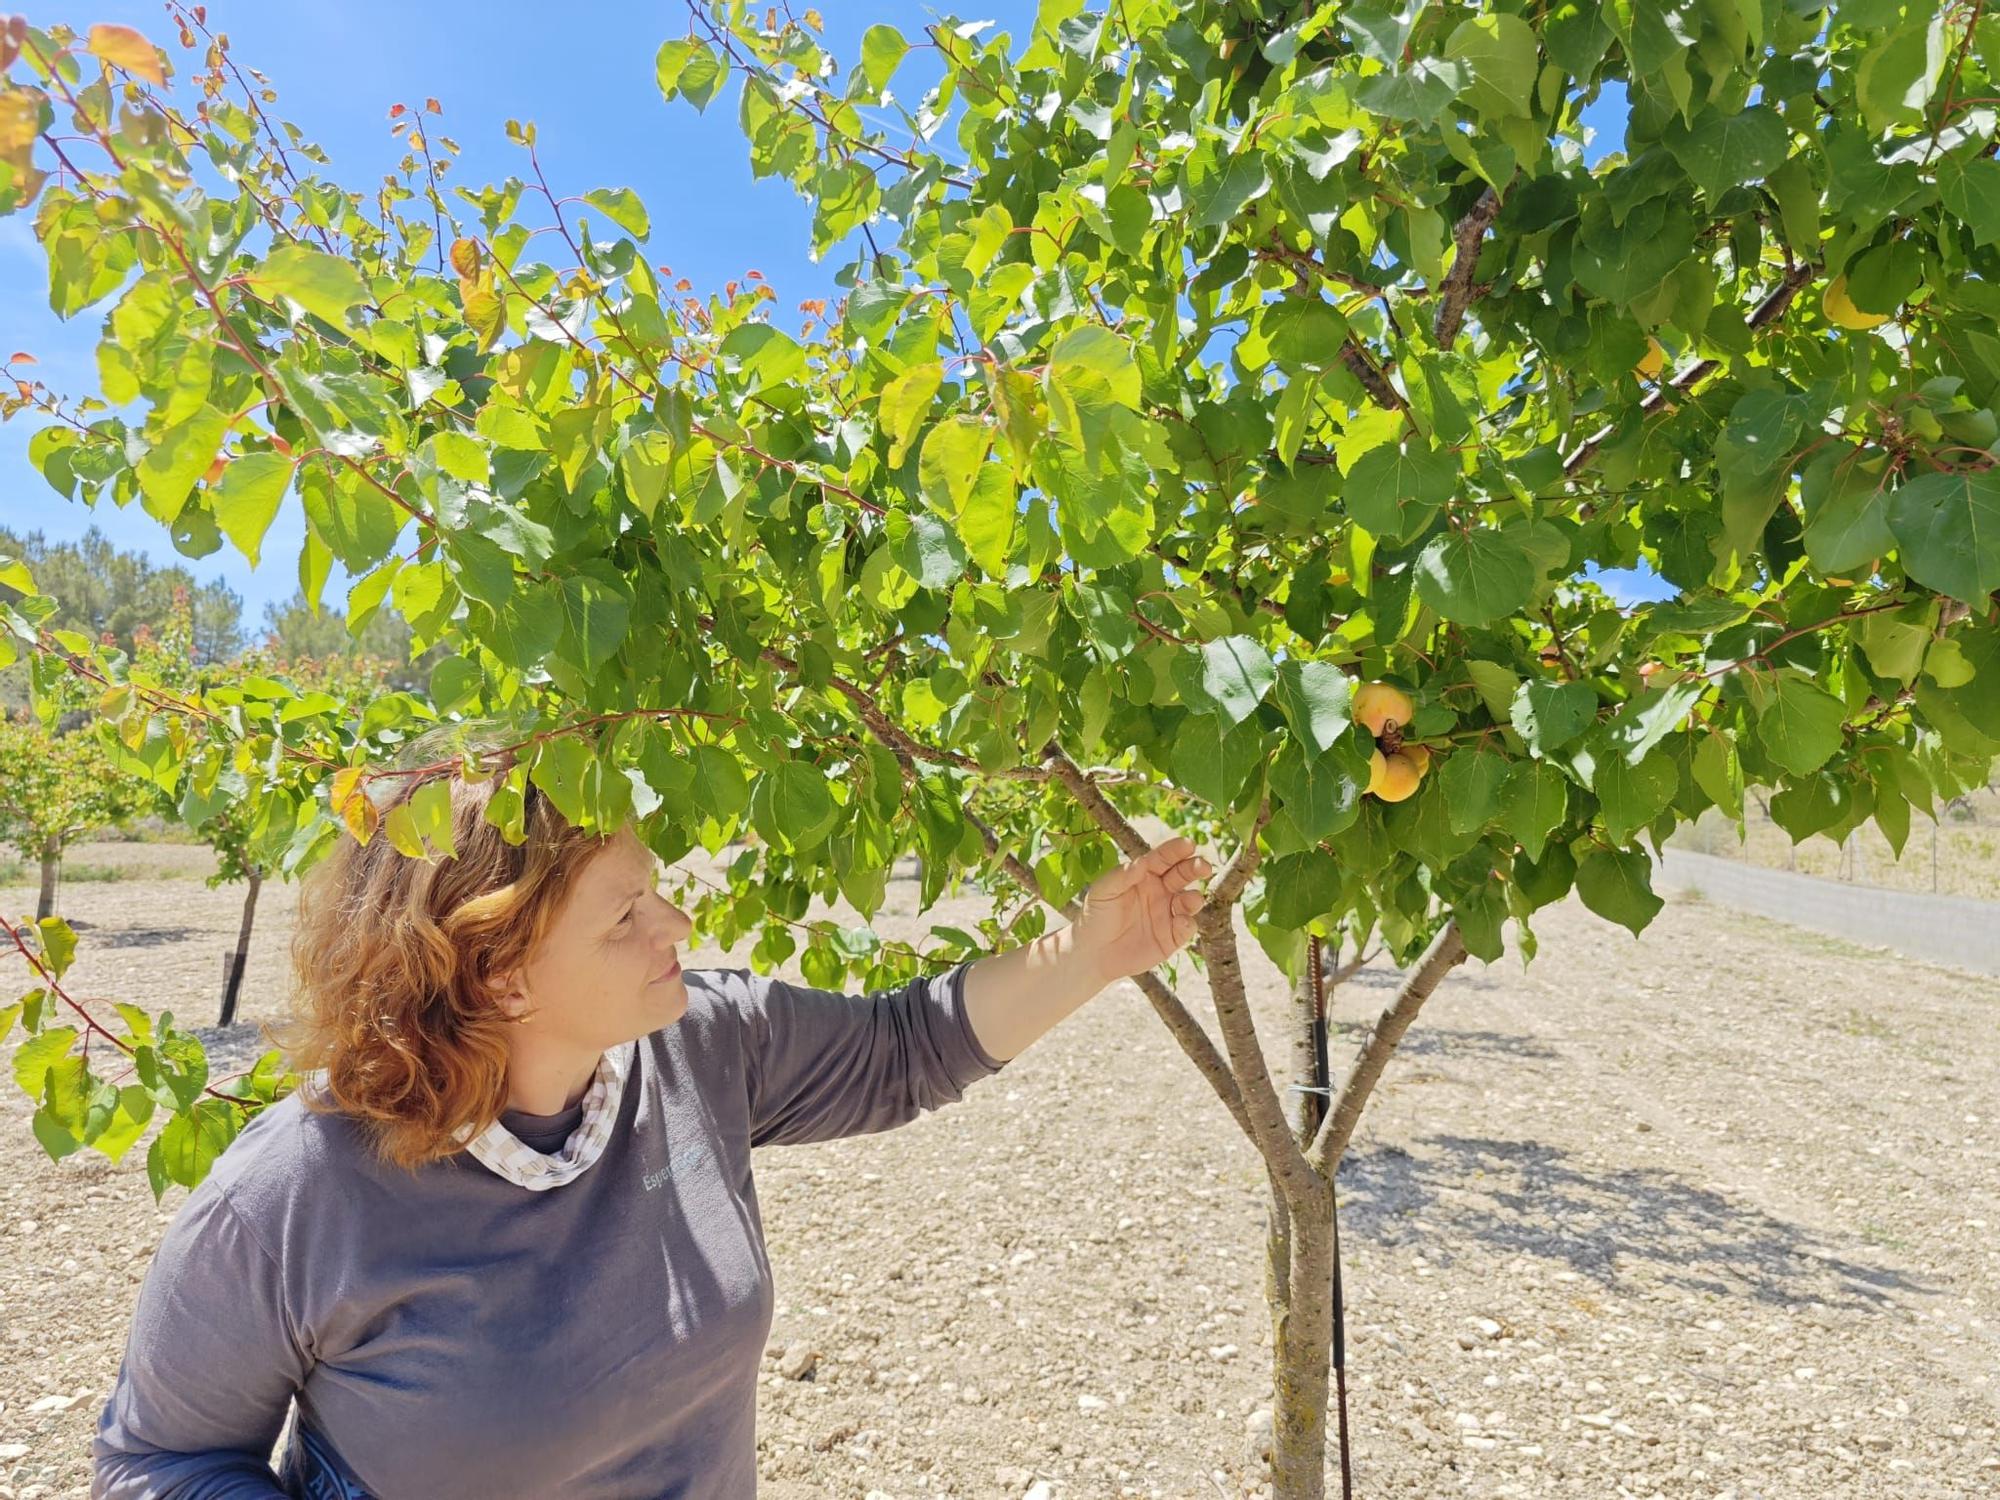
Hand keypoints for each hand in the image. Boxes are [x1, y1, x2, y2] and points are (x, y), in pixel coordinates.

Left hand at [1070, 836, 1212, 985]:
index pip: (1164, 858)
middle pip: (1183, 875)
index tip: (1188, 844)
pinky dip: (1188, 923)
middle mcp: (1161, 890)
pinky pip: (1187, 927)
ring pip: (1190, 900)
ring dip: (1195, 897)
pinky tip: (1181, 922)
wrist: (1093, 952)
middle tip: (1203, 866)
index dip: (1176, 850)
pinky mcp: (1172, 937)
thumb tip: (1142, 862)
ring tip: (1192, 899)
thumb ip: (1121, 876)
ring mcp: (1168, 913)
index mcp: (1145, 874)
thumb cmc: (1096, 915)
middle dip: (1195, 868)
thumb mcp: (1102, 891)